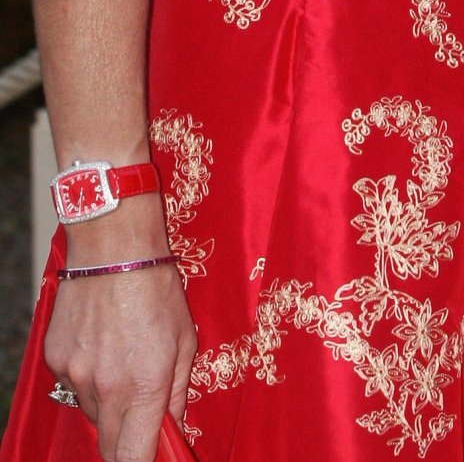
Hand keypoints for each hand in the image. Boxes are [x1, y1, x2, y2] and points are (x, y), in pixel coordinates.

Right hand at [44, 267, 195, 461]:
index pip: (133, 458)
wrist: (113, 246)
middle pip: (109, 446)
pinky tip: (102, 346)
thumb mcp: (185, 338)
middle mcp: (107, 388)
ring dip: (108, 405)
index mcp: (145, 385)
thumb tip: (174, 426)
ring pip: (91, 414)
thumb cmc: (157, 288)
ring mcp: (76, 375)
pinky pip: (73, 386)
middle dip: (125, 439)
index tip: (152, 454)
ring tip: (122, 362)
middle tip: (140, 413)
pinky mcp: (56, 360)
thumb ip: (179, 390)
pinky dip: (88, 378)